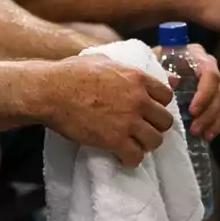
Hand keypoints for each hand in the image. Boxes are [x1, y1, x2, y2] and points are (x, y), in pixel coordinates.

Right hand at [42, 55, 174, 166]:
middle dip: (155, 126)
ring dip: (145, 144)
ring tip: (133, 143)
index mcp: (138, 78)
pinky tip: (122, 155)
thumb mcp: (106, 61)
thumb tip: (149, 73)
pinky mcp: (114, 140)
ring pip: (155, 141)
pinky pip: (135, 156)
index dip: (159, 105)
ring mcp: (128, 121)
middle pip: (165, 121)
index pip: (167, 96)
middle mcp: (138, 100)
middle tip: (142, 128)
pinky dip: (130, 159)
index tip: (148, 110)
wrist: (52, 91)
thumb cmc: (73, 72)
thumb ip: (131, 69)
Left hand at [156, 44, 219, 141]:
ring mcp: (212, 82)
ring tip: (198, 133)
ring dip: (212, 120)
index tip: (192, 111)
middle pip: (219, 90)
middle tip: (194, 128)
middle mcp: (209, 67)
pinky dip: (215, 124)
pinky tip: (207, 136)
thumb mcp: (154, 61)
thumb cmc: (153, 62)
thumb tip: (172, 81)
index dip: (205, 93)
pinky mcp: (212, 96)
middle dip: (208, 112)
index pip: (210, 73)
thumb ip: (161, 69)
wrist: (152, 66)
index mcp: (197, 55)